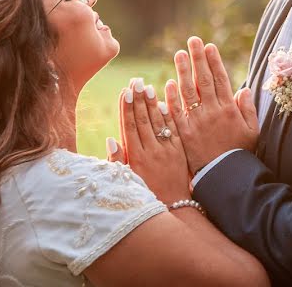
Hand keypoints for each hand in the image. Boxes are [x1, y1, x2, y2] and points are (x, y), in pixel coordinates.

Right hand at [107, 77, 190, 203]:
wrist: (174, 209)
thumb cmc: (145, 196)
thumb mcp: (127, 180)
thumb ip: (118, 159)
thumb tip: (111, 138)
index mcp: (136, 158)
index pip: (129, 127)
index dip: (126, 108)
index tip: (124, 91)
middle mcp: (151, 152)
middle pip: (143, 120)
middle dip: (138, 99)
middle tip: (135, 81)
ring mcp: (167, 151)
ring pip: (157, 122)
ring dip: (152, 103)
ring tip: (147, 86)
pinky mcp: (180, 152)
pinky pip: (174, 130)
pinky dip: (168, 115)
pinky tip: (165, 102)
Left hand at [165, 37, 258, 175]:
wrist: (224, 177)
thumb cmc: (240, 154)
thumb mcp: (252, 131)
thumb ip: (248, 109)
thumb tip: (243, 89)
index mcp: (229, 110)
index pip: (220, 79)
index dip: (214, 61)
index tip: (210, 46)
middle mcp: (211, 112)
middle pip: (203, 80)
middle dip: (198, 59)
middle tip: (192, 41)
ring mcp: (196, 122)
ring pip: (188, 92)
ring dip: (183, 71)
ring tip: (179, 54)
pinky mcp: (184, 133)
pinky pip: (176, 112)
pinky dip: (171, 97)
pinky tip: (168, 83)